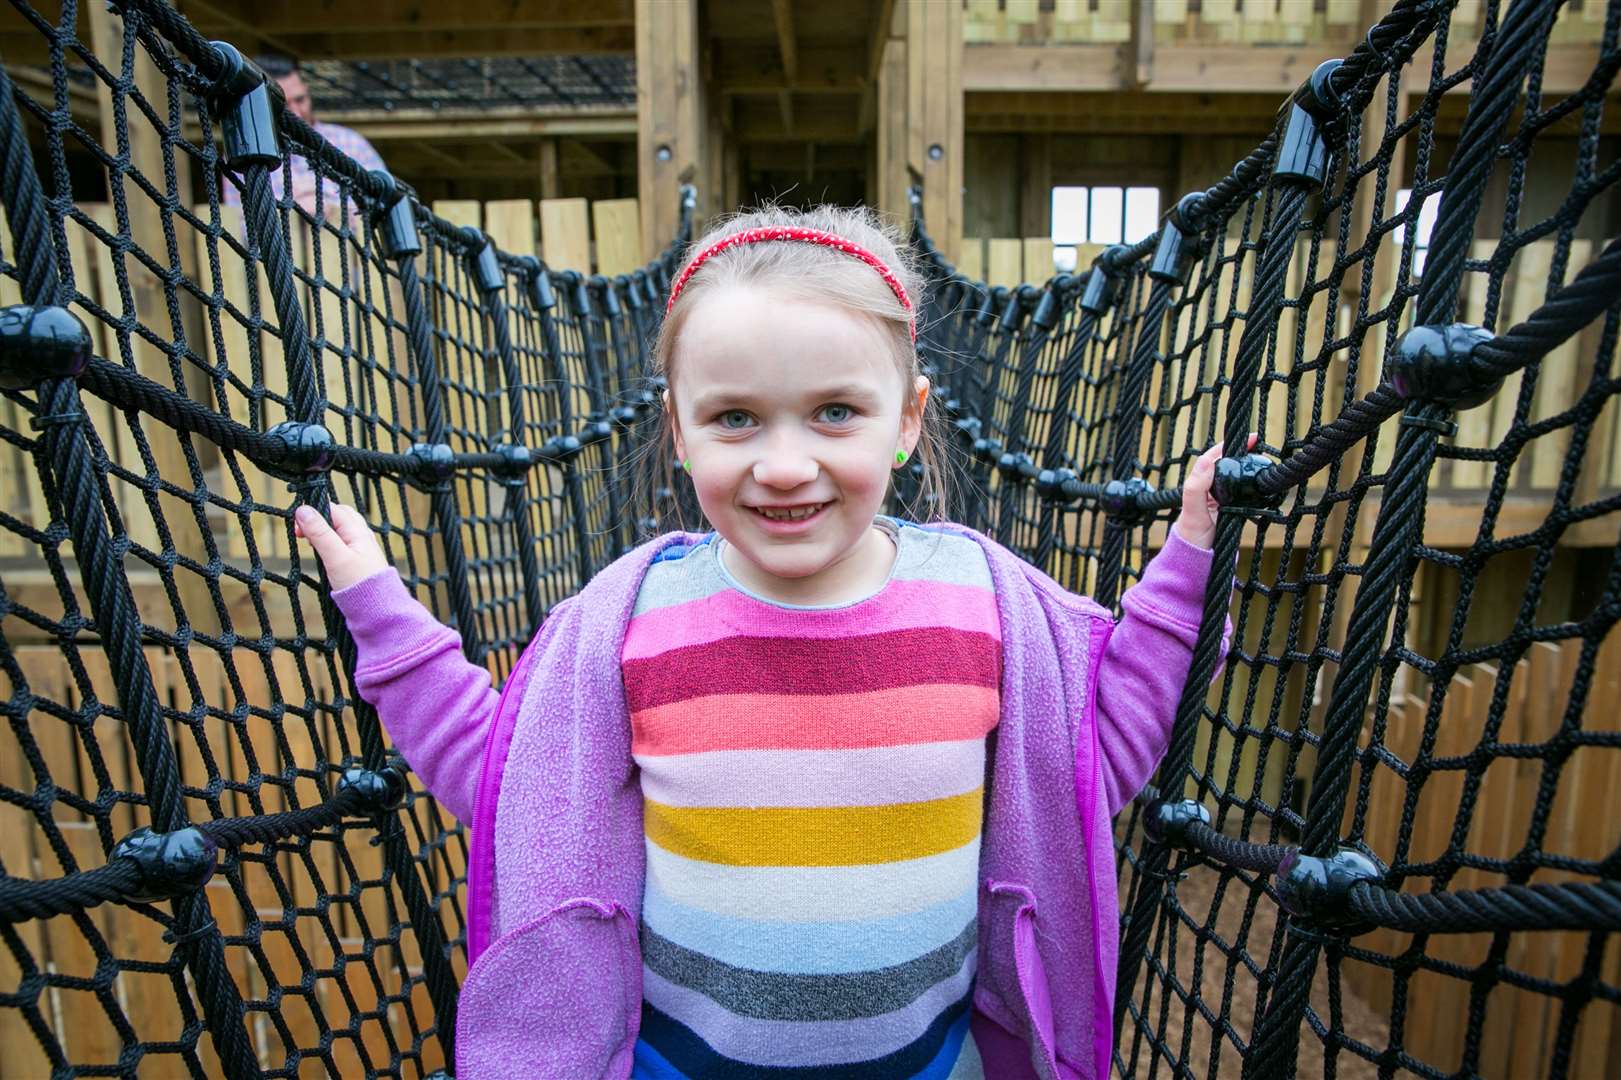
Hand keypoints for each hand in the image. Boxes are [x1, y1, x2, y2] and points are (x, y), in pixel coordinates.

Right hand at [293, 503, 389, 589]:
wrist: (377, 609)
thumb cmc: (358, 583)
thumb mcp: (335, 557)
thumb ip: (320, 533)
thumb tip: (303, 510)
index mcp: (357, 530)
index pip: (332, 508)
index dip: (312, 513)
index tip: (297, 529)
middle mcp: (360, 534)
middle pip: (336, 515)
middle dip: (317, 520)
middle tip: (301, 535)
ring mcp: (360, 546)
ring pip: (338, 529)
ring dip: (322, 531)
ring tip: (310, 543)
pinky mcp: (357, 558)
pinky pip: (341, 541)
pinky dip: (328, 542)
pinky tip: (322, 552)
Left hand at [1173, 433, 1257, 549]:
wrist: (1198, 559)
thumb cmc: (1192, 536)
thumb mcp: (1193, 512)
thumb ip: (1196, 488)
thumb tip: (1208, 461)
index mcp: (1199, 483)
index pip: (1214, 457)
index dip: (1229, 445)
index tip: (1250, 439)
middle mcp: (1208, 487)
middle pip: (1226, 463)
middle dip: (1241, 452)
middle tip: (1259, 445)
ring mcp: (1219, 497)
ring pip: (1233, 475)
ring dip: (1246, 465)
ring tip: (1262, 458)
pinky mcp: (1229, 507)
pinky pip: (1240, 490)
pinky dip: (1250, 483)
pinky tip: (1260, 481)